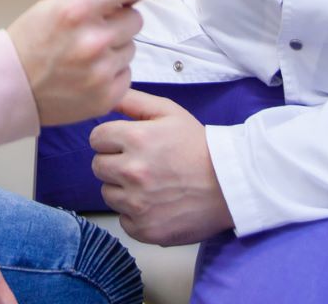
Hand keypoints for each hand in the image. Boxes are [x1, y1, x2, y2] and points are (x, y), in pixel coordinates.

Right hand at [6, 0, 146, 125]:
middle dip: (118, 20)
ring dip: (114, 47)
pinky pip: (127, 73)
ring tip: (85, 52)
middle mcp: (92, 41)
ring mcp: (100, 71)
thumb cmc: (33, 39)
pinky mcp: (107, 96)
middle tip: (91, 27)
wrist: (12, 86)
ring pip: (131, 47)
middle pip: (136, 18)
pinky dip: (112, 72)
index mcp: (78, 10)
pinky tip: (88, 71)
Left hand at [90, 90, 233, 245]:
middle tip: (141, 163)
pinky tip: (155, 203)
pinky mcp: (145, 229)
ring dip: (122, 189)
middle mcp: (132, 172)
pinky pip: (123, 219)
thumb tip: (106, 98)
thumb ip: (133, 101)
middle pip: (98, 166)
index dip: (111, 139)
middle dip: (114, 162)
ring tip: (151, 183)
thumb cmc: (199, 146)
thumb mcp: (169, 112)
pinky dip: (135, 213)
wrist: (230, 184)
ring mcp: (138, 203)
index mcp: (136, 139)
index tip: (127, 143)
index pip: (97, 138)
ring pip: (107, 193)